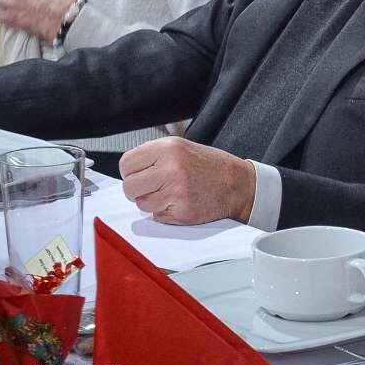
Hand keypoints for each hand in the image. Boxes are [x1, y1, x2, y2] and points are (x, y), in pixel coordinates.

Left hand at [118, 137, 256, 224]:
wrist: (238, 184)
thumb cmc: (211, 166)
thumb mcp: (181, 148)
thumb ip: (154, 156)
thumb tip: (129, 171)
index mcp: (168, 148)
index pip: (126, 164)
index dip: (131, 172)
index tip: (139, 174)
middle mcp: (170, 169)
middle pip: (129, 187)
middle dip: (137, 190)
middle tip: (152, 187)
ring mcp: (175, 192)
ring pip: (141, 204)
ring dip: (152, 202)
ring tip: (171, 193)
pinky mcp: (180, 212)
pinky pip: (157, 216)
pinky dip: (165, 212)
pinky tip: (180, 202)